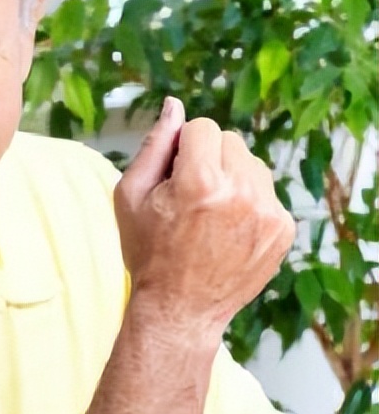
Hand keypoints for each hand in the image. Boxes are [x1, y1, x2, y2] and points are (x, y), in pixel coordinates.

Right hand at [113, 97, 294, 337]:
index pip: (203, 127)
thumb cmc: (147, 252)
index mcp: (199, 182)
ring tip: (210, 215)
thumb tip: (173, 105)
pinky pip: (267, 193)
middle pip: (231, 141)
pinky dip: (248, 204)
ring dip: (232, 179)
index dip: (183, 148)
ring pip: (253, 165)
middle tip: (190, 198)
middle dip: (209, 160)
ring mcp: (267, 212)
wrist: (178, 308)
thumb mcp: (130, 196)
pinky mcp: (283, 229)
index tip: (174, 176)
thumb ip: (154, 146)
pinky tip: (227, 230)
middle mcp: (240, 193)